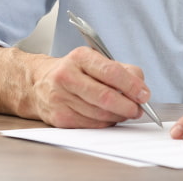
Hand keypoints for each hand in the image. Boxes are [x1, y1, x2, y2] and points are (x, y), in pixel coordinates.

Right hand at [27, 47, 151, 127]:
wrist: (38, 83)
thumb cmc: (75, 71)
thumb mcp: (96, 60)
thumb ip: (122, 70)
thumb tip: (141, 89)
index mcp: (80, 57)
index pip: (111, 72)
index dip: (131, 86)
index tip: (144, 94)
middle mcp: (67, 76)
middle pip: (105, 96)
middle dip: (128, 105)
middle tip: (139, 109)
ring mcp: (61, 98)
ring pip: (100, 114)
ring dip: (119, 116)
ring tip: (126, 112)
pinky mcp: (59, 117)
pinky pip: (91, 124)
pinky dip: (105, 123)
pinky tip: (109, 117)